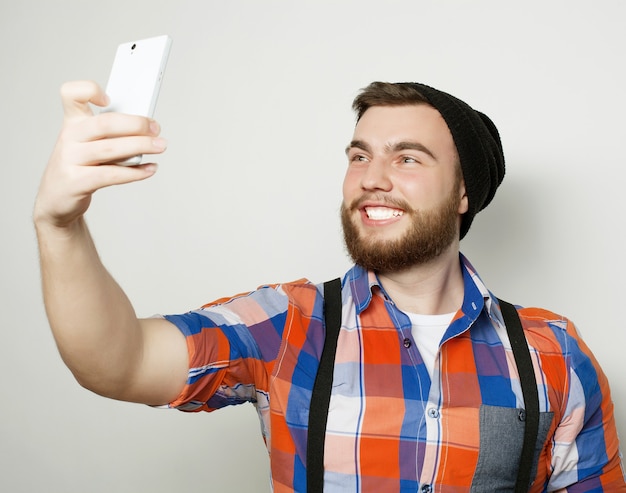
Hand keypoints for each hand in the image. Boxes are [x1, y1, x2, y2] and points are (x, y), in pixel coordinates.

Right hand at [34, 80, 167, 228]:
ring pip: (110, 148)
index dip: (89, 90)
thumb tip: (147, 130)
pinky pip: (110, 175)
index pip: (72, 94)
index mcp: (73, 122)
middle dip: (136, 124)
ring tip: (160, 146)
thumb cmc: (79, 166)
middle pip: (104, 123)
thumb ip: (111, 135)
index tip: (110, 99)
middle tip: (156, 128)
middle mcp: (69, 137)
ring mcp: (70, 159)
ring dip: (141, 146)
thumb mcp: (88, 143)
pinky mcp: (76, 182)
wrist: (57, 198)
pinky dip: (134, 172)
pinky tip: (149, 169)